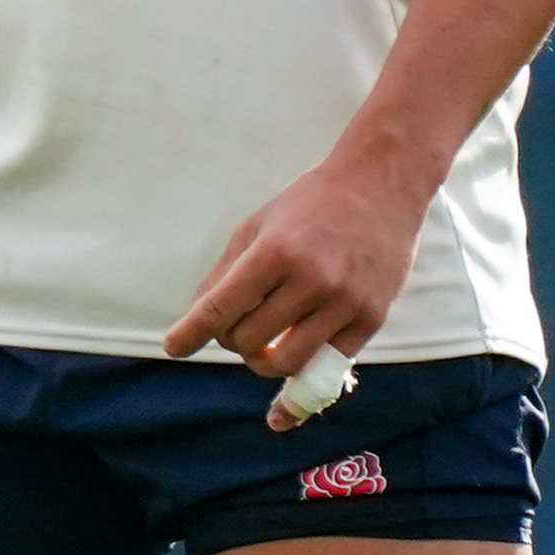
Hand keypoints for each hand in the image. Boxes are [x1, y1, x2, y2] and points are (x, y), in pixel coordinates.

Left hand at [161, 153, 433, 430]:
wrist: (380, 186)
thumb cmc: (308, 205)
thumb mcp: (257, 226)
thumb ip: (226, 273)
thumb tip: (199, 321)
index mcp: (275, 251)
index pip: (221, 307)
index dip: (191, 332)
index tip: (174, 347)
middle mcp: (311, 279)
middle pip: (248, 339)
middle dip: (230, 338)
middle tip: (233, 324)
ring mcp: (345, 303)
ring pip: (284, 362)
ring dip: (261, 360)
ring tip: (259, 343)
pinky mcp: (371, 319)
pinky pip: (325, 365)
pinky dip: (300, 367)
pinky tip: (288, 362)